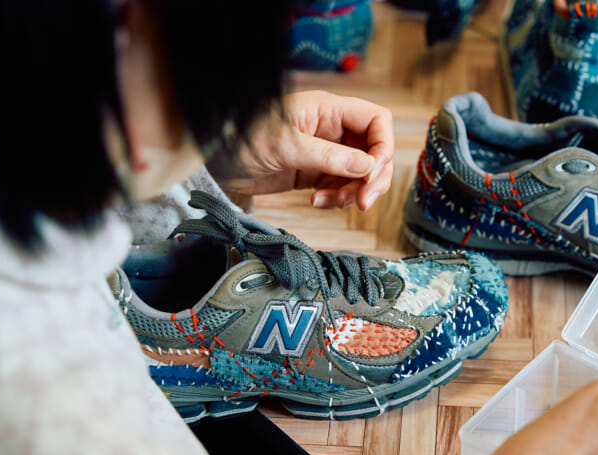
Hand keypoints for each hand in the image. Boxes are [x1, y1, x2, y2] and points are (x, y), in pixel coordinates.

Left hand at [223, 90, 393, 210]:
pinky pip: (340, 187)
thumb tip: (367, 167)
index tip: (374, 172)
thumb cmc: (241, 138)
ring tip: (327, 202)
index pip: (376, 120)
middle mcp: (331, 129)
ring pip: (359, 174)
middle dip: (373, 178)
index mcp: (327, 110)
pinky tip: (316, 201)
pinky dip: (335, 199)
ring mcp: (324, 152)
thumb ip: (328, 157)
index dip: (384, 146)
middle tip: (364, 201)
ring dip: (351, 193)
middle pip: (374, 151)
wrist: (213, 161)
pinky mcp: (314, 173)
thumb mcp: (286, 146)